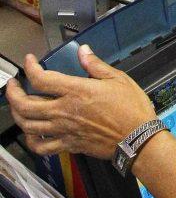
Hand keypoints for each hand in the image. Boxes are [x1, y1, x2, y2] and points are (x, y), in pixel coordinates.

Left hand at [6, 46, 155, 158]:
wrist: (138, 138)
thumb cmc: (131, 108)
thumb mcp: (118, 79)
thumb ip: (96, 65)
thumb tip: (83, 51)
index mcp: (76, 91)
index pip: (41, 78)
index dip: (30, 67)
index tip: (30, 61)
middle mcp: (64, 111)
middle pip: (25, 104)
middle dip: (13, 93)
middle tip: (14, 85)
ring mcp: (64, 130)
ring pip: (28, 125)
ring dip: (17, 114)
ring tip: (18, 105)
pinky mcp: (68, 145)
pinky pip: (41, 146)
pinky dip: (31, 140)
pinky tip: (31, 133)